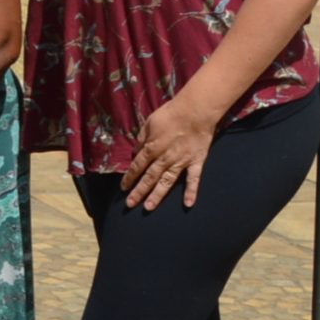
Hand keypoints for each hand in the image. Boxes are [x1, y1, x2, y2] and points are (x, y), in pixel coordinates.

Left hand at [123, 93, 221, 209]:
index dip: (129, 177)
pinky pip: (193, 179)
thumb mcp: (149, 123)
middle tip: (130, 204)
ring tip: (149, 207)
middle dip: (139, 191)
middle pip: (149, 178)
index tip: (123, 188)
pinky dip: (191, 192)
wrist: (195, 112)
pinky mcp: (196, 162)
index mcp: (151, 148)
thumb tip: (136, 152)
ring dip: (157, 195)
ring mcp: (181, 162)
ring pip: (167, 182)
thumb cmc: (170, 115)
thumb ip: (142, 139)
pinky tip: (188, 204)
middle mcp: (164, 158)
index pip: (137, 166)